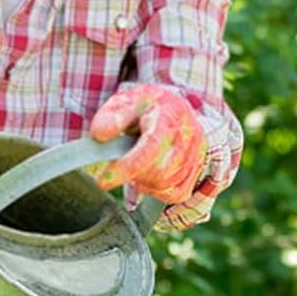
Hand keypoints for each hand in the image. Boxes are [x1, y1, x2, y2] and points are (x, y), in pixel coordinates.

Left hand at [89, 83, 207, 203]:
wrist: (174, 108)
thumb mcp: (125, 101)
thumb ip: (111, 116)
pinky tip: (146, 181)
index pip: (150, 148)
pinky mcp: (197, 170)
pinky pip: (178, 194)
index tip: (102, 182)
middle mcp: (189, 136)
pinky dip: (158, 192)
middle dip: (132, 176)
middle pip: (160, 172)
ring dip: (143, 183)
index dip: (126, 168)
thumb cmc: (145, 107)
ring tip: (132, 168)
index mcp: (170, 115)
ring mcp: (196, 154)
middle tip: (116, 168)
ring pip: (167, 185)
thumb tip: (99, 135)